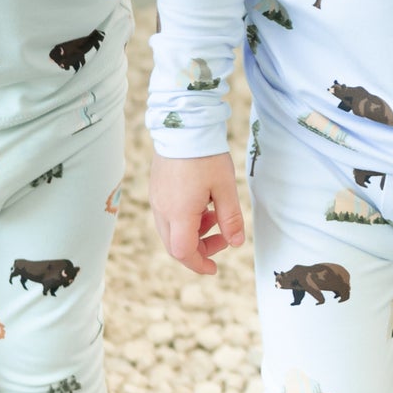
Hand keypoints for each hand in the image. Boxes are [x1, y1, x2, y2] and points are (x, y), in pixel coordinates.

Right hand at [150, 153, 245, 275]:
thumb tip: (236, 243)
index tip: (214, 268)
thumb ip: (230, 218)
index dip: (199, 264)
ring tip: (215, 216)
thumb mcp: (225, 188)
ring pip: (171, 230)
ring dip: (193, 232)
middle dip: (199, 249)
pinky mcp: (156, 187)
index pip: (183, 252)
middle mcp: (162, 209)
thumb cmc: (205, 155)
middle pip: (174, 245)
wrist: (183, 124)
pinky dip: (185, 219)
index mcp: (179, 213)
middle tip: (223, 239)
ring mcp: (157, 198)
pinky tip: (202, 203)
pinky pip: (167, 214)